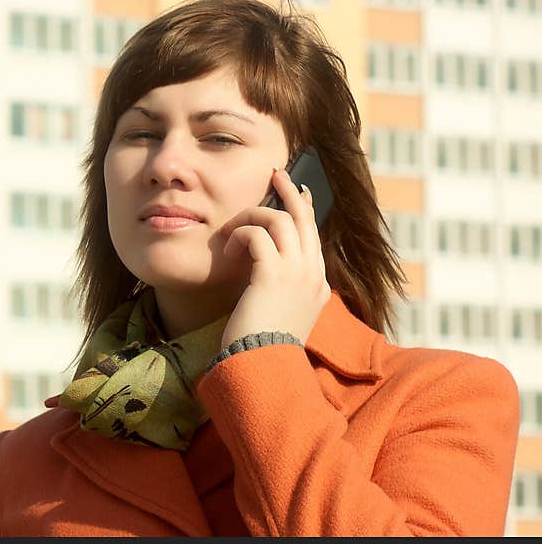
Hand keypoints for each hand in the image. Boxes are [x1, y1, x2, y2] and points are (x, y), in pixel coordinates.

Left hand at [220, 166, 330, 348]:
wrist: (262, 369)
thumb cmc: (262, 348)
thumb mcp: (277, 317)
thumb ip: (278, 294)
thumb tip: (263, 276)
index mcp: (316, 287)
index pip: (313, 238)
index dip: (305, 212)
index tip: (297, 194)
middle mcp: (313, 276)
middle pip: (305, 220)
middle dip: (290, 193)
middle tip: (276, 174)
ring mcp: (297, 274)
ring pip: (281, 221)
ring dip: (252, 218)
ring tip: (231, 231)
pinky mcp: (273, 275)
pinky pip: (258, 235)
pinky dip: (240, 235)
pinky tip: (228, 249)